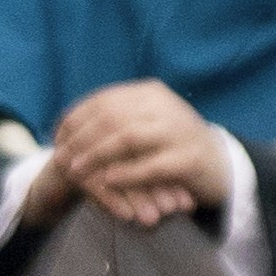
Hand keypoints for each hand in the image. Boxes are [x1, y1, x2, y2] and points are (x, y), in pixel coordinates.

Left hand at [30, 81, 224, 228]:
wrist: (221, 164)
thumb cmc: (173, 147)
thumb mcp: (145, 123)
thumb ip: (116, 119)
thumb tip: (68, 122)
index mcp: (149, 93)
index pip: (103, 99)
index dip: (75, 118)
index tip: (55, 137)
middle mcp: (163, 106)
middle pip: (111, 116)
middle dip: (80, 138)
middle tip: (59, 157)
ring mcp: (178, 131)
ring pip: (127, 138)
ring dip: (96, 154)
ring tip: (75, 170)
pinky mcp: (188, 158)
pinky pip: (150, 165)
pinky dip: (125, 173)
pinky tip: (106, 181)